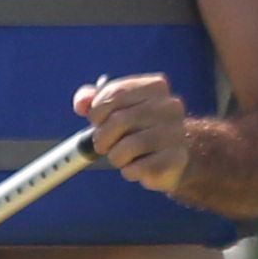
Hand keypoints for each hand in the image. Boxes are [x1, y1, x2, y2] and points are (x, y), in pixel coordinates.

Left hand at [74, 72, 208, 200]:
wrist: (172, 156)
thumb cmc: (138, 129)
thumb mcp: (115, 108)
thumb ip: (93, 100)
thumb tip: (81, 104)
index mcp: (154, 86)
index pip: (113, 94)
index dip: (96, 112)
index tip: (99, 122)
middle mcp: (170, 106)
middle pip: (118, 120)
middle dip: (103, 137)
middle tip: (104, 145)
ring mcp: (175, 133)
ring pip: (127, 147)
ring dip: (116, 157)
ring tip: (123, 157)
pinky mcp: (176, 159)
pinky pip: (138, 168)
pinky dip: (130, 172)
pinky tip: (138, 167)